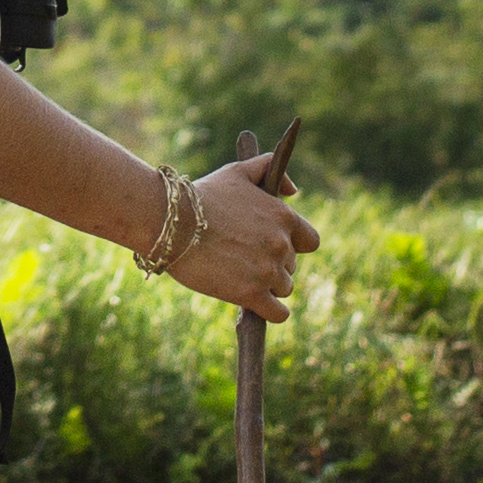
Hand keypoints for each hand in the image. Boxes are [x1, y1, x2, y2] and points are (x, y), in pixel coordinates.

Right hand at [167, 146, 314, 319]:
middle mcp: (281, 244)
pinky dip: (271, 312)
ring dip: (267, 287)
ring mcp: (268, 271)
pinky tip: (257, 306)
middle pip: (291, 267)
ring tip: (241, 277)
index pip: (310, 241)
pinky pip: (278, 314)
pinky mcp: (251, 294)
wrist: (172, 223)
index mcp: (283, 217)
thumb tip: (293, 191)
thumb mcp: (237, 172)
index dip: (293, 245)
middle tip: (244, 260)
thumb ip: (268, 168)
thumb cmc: (202, 196)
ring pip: (283, 289)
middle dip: (272, 265)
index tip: (273, 247)